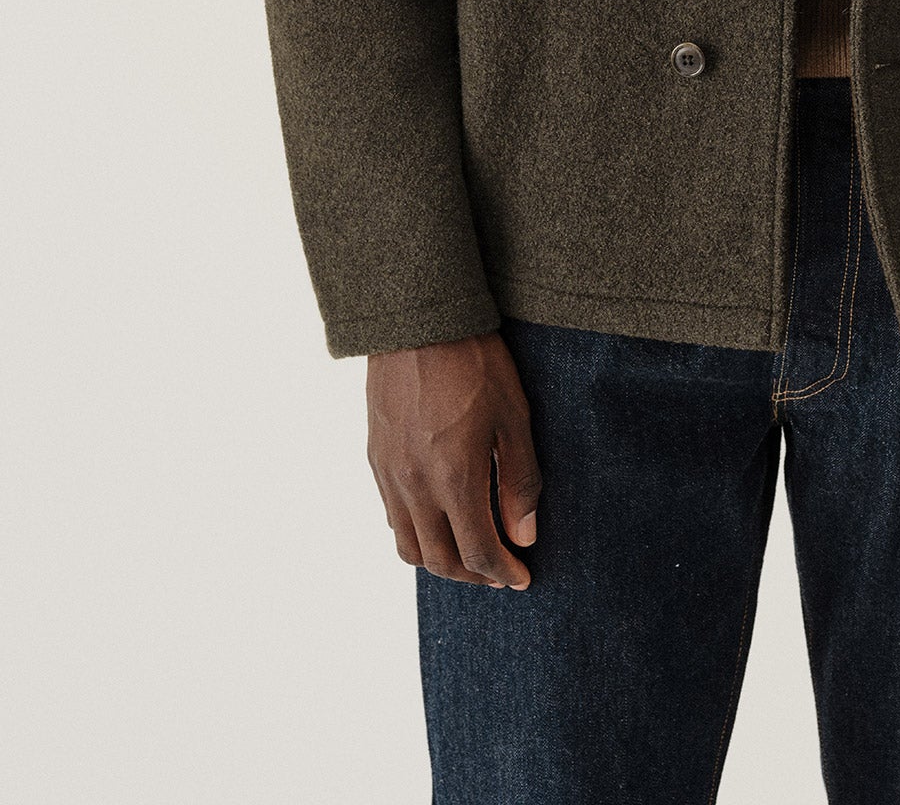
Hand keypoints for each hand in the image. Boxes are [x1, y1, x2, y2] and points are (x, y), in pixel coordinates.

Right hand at [366, 332, 539, 588]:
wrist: (418, 321)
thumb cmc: (474, 362)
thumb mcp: (513, 417)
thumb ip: (520, 481)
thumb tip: (524, 536)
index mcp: (453, 479)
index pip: (478, 552)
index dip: (503, 573)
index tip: (522, 578)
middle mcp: (414, 487)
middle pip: (440, 560)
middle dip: (474, 575)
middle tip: (500, 571)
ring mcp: (389, 475)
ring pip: (409, 546)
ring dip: (441, 560)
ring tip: (470, 551)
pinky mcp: (375, 458)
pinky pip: (392, 516)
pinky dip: (417, 533)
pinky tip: (440, 517)